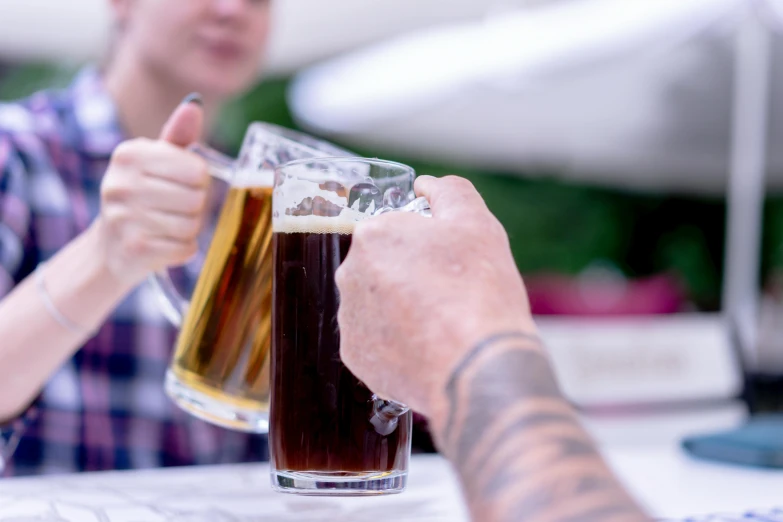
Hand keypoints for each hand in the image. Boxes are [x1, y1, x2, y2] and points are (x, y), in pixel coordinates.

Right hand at [93, 97, 209, 286]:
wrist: (111, 247)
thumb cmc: (143, 196)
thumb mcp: (156, 162)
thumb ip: (178, 135)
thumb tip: (195, 103)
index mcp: (129, 155)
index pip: (197, 170)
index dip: (199, 180)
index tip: (183, 183)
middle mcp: (120, 184)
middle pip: (197, 198)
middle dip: (197, 206)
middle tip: (176, 208)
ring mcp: (124, 219)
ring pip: (193, 225)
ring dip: (191, 228)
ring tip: (170, 225)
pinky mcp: (134, 250)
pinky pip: (186, 248)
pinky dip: (184, 248)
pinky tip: (165, 243)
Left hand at [336, 176, 537, 416]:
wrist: (479, 367)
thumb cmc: (479, 291)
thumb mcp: (476, 223)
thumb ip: (449, 192)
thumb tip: (424, 185)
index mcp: (373, 235)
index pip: (399, 232)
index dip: (430, 247)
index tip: (452, 265)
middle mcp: (349, 274)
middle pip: (384, 268)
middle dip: (411, 277)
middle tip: (449, 295)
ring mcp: (349, 318)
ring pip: (377, 304)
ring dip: (402, 310)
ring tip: (440, 324)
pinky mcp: (354, 357)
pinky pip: (375, 341)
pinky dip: (397, 343)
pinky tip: (427, 347)